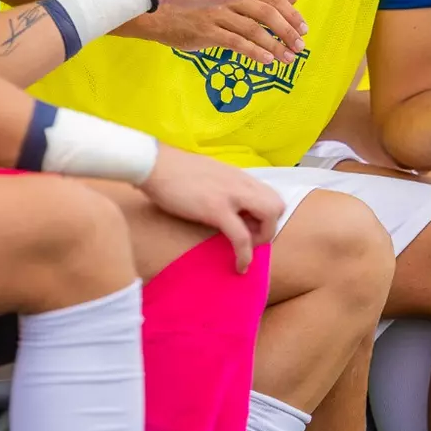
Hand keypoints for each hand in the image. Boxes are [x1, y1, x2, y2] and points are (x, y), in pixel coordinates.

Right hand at [124, 0, 305, 64]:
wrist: (157, 13)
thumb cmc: (194, 4)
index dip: (290, 11)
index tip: (303, 26)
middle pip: (266, 11)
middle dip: (287, 29)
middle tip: (300, 45)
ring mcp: (218, 15)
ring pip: (253, 29)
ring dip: (274, 45)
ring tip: (288, 59)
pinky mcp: (207, 31)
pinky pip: (235, 42)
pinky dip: (253, 52)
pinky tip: (266, 62)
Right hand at [137, 145, 283, 271]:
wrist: (153, 164)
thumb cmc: (172, 170)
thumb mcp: (207, 174)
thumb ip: (221, 185)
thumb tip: (224, 201)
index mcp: (237, 175)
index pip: (270, 194)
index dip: (265, 215)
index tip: (248, 226)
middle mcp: (240, 183)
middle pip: (277, 205)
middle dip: (269, 227)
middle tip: (248, 236)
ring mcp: (230, 195)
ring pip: (269, 217)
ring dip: (262, 238)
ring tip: (244, 249)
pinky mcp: (216, 209)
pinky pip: (242, 237)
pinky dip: (245, 255)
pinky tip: (239, 266)